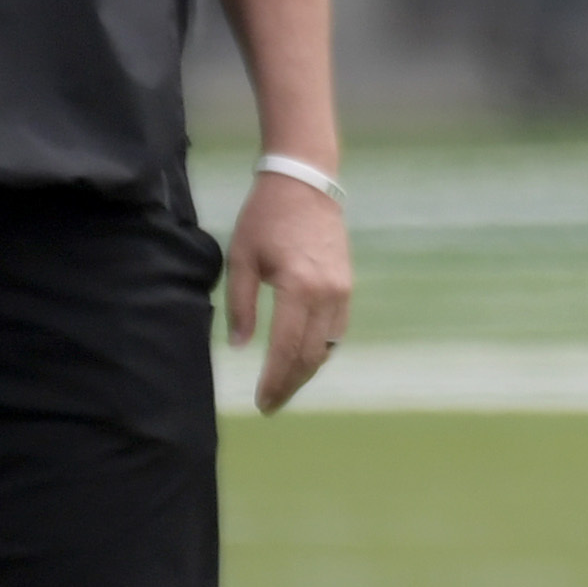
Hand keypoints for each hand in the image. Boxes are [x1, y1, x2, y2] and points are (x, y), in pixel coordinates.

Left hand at [224, 170, 351, 415]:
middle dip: (290, 384)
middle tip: (270, 404)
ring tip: (284, 385)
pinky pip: (337, 330)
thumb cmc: (265, 217)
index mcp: (298, 287)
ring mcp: (342, 291)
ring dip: (306, 371)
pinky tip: (303, 356)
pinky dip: (320, 350)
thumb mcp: (241, 257)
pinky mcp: (347, 285)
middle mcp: (326, 294)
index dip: (273, 380)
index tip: (261, 402)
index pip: (286, 348)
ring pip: (328, 347)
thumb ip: (240, 304)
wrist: (305, 182)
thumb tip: (240, 346)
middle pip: (310, 356)